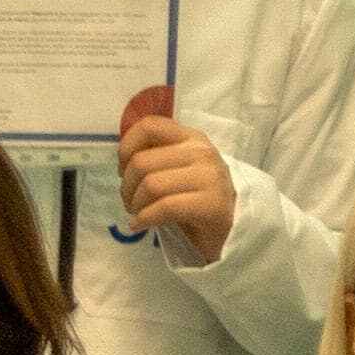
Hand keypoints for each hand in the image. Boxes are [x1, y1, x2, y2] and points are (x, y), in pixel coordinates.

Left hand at [116, 108, 235, 266]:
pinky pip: (164, 207)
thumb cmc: (196, 198)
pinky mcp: (212, 204)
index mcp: (191, 138)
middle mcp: (202, 152)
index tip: (124, 170)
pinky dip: (144, 219)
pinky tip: (140, 225)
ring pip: (151, 185)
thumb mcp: (176, 170)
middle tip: (131, 202)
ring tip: (138, 214)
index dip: (126, 147)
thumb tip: (122, 158)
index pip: (149, 126)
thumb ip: (155, 157)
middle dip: (126, 187)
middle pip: (141, 162)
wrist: (232, 228)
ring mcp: (210, 177)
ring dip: (135, 204)